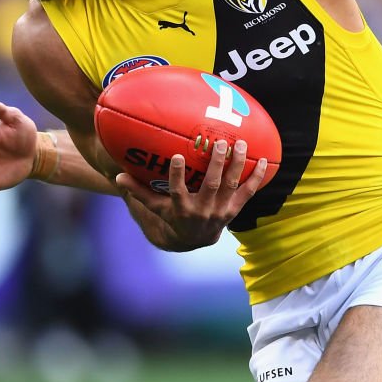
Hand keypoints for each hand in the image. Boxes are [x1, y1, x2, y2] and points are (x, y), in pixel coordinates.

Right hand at [117, 139, 267, 251]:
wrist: (195, 238)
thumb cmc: (172, 216)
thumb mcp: (155, 207)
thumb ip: (138, 191)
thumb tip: (117, 176)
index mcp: (182, 208)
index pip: (178, 191)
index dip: (178, 175)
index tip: (178, 156)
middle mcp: (203, 210)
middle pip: (212, 185)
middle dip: (217, 164)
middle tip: (220, 142)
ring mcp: (221, 211)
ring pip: (232, 185)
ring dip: (237, 165)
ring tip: (241, 144)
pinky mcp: (235, 209)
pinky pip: (249, 192)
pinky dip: (257, 177)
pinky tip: (265, 160)